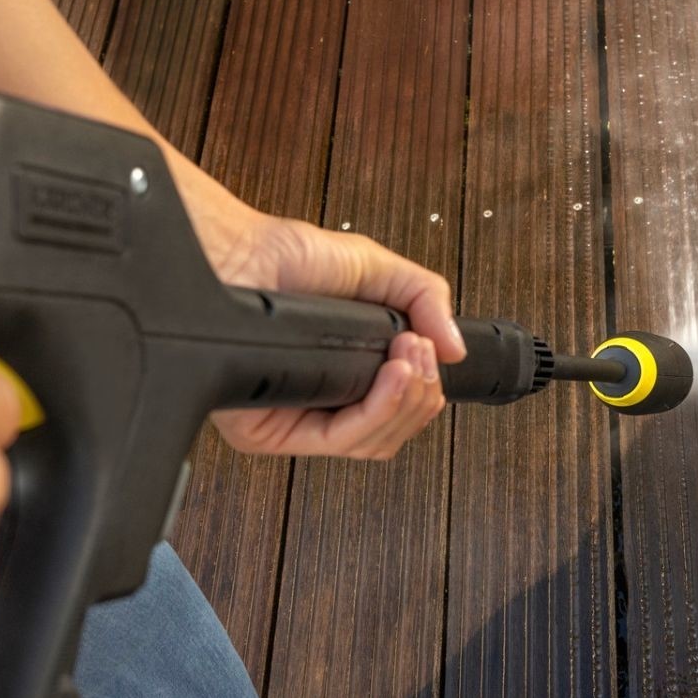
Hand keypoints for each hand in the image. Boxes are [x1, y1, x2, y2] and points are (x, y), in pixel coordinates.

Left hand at [196, 198, 466, 459]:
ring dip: (406, 401)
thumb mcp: (377, 270)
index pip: (395, 413)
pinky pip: (338, 440)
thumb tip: (456, 349)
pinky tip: (392, 376)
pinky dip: (378, 410)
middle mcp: (317, 403)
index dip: (423, 393)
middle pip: (391, 435)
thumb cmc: (288, 256)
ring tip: (409, 359)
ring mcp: (294, 419)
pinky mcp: (268, 432)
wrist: (241, 254)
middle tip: (421, 352)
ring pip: (371, 443)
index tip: (432, 353)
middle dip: (421, 396)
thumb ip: (425, 300)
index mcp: (342, 375)